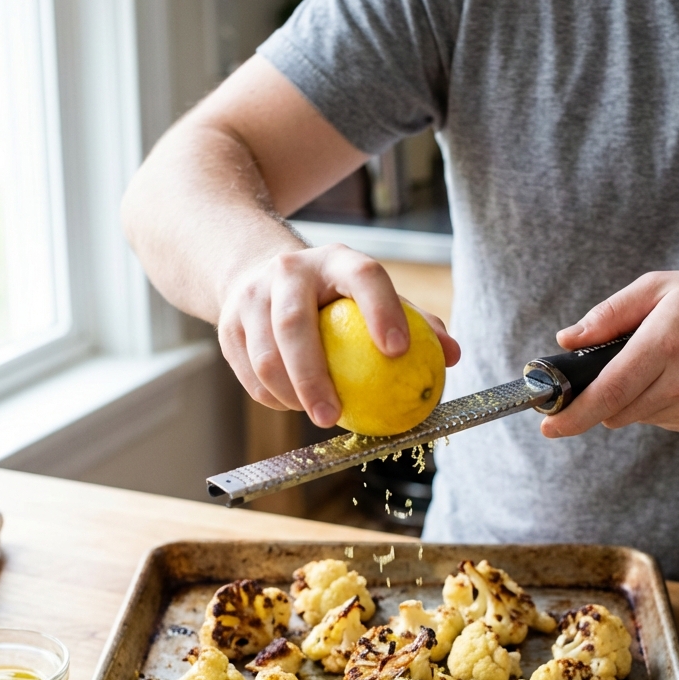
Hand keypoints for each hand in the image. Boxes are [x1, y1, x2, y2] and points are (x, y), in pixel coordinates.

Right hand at [217, 243, 460, 427]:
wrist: (254, 271)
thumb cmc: (332, 296)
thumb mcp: (370, 296)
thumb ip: (414, 322)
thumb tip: (452, 356)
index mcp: (335, 262)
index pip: (363, 277)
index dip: (383, 310)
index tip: (399, 351)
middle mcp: (288, 272)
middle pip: (294, 324)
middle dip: (313, 376)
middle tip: (334, 417)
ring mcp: (251, 296)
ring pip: (265, 356)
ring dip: (290, 396)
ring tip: (317, 415)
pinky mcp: (227, 325)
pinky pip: (249, 374)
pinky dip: (272, 398)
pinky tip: (294, 405)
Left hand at [541, 270, 678, 438]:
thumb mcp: (659, 288)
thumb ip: (608, 315)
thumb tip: (567, 340)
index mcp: (666, 342)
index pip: (609, 391)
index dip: (573, 415)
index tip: (548, 427)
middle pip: (615, 411)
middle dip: (598, 399)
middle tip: (602, 374)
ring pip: (634, 417)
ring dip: (628, 399)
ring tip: (656, 364)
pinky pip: (658, 420)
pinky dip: (654, 403)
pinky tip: (677, 377)